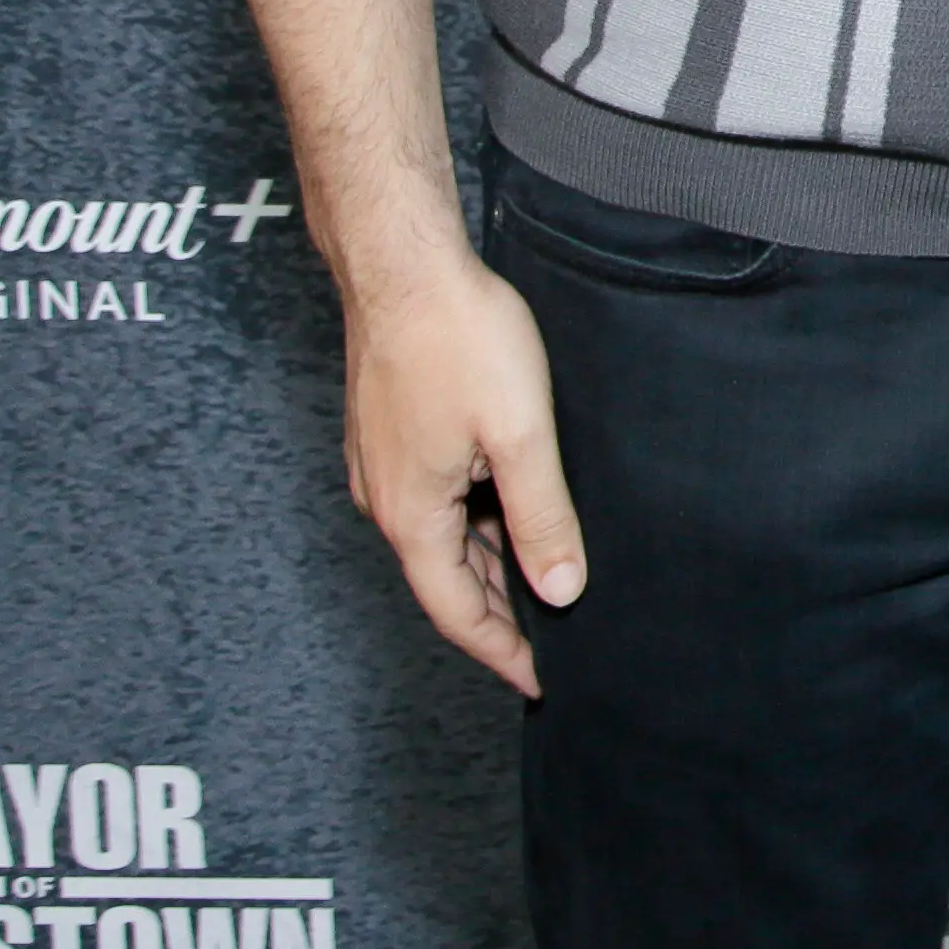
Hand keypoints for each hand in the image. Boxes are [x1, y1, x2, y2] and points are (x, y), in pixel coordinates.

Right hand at [340, 249, 583, 697]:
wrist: (405, 265)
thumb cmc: (458, 338)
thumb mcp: (519, 435)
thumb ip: (541, 517)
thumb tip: (562, 590)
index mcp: (412, 517)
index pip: (458, 613)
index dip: (503, 652)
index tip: (544, 682)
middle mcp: (387, 500)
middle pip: (450, 579)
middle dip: (504, 611)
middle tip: (561, 636)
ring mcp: (387, 465)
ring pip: (447, 535)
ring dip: (495, 559)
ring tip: (552, 574)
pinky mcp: (394, 432)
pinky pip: (441, 497)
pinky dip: (480, 516)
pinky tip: (519, 504)